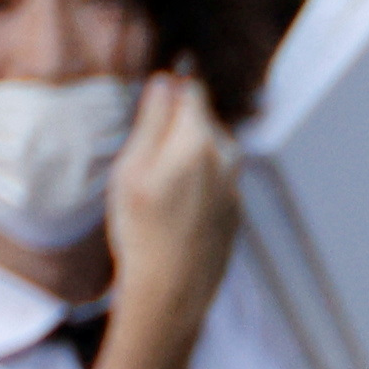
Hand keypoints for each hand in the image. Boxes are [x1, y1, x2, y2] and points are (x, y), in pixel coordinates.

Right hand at [106, 67, 240, 339]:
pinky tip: (173, 206)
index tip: (152, 98)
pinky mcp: (236, 209)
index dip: (170, 89)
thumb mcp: (132, 168)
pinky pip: (215, 179)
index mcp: (200, 140)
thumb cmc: (141, 228)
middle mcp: (228, 157)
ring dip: (187, 153)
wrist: (172, 289)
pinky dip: (197, 180)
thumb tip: (167, 80)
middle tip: (145, 151)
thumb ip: (152, 120)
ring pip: (211, 150)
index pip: (192, 90)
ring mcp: (236, 185)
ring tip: (157, 182)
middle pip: (202, 120)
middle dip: (178, 123)